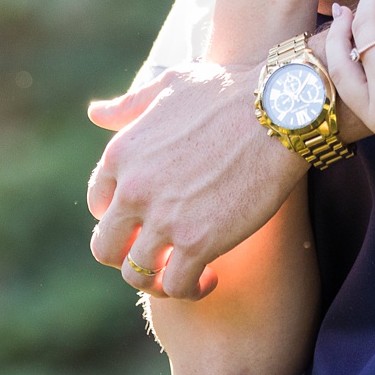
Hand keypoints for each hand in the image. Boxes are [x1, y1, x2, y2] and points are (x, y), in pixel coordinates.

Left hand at [85, 61, 304, 300]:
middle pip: (106, 247)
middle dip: (128, 255)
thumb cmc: (229, 89)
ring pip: (136, 275)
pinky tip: (210, 277)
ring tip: (183, 272)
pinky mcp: (198, 242)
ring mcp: (163, 219)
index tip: (146, 220)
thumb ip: (129, 105)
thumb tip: (96, 113)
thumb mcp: (169, 86)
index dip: (121, 216)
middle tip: (159, 253)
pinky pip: (177, 285)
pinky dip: (190, 289)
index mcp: (121, 154)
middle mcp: (133, 190)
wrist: (278, 109)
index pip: (98, 204)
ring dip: (157, 279)